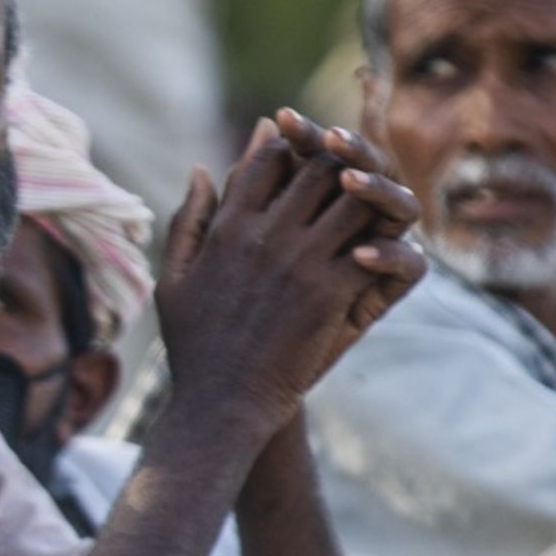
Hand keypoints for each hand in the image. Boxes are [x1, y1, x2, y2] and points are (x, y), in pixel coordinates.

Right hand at [155, 113, 426, 450]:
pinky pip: (369, 247)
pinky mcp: (329, 294)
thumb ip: (188, 219)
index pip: (266, 160)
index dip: (291, 150)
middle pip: (316, 170)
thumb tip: (203, 168)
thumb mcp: (173, 278)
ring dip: (368, 200)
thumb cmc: (193, 346)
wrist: (220, 405)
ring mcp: (299, 264)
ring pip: (352, 201)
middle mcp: (263, 237)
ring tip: (372, 209)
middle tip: (351, 177)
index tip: (304, 161)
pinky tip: (382, 248)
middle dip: (338, 166)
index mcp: (226, 229)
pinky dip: (382, 242)